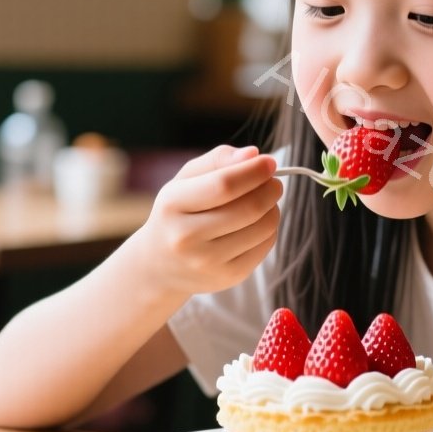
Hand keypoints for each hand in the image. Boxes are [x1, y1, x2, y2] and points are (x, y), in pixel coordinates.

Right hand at [136, 145, 281, 297]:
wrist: (159, 264)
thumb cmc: (178, 212)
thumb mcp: (186, 179)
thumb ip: (218, 160)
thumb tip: (253, 154)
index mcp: (172, 204)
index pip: (224, 185)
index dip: (254, 171)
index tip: (270, 162)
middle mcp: (186, 237)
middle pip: (249, 208)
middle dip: (270, 190)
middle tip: (273, 183)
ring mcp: (207, 262)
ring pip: (263, 228)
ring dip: (273, 208)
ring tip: (264, 202)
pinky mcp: (227, 277)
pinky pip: (265, 247)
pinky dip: (270, 230)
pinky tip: (257, 224)